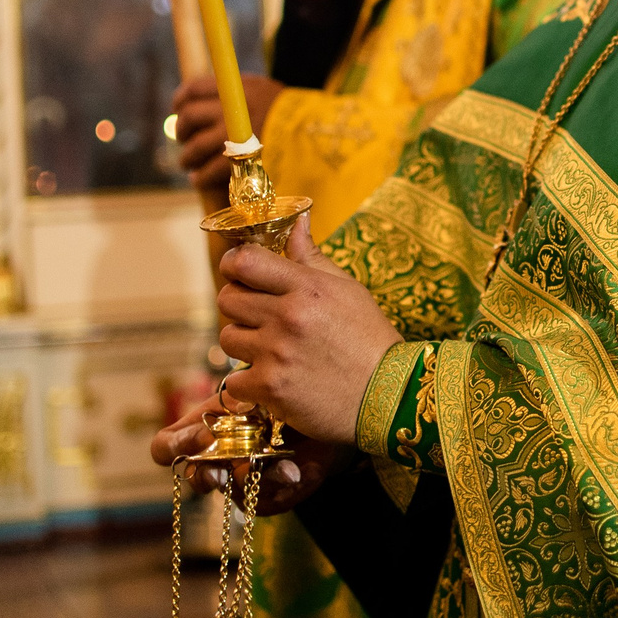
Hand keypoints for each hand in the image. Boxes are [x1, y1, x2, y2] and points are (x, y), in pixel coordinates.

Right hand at [149, 393, 353, 515]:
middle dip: (208, 472)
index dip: (174, 447)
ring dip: (251, 477)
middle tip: (221, 465)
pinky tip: (296, 469)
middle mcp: (217, 462)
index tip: (198, 438)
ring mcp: (242, 483)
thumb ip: (227, 404)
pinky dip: (283, 483)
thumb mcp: (249, 391)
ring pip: (235, 493)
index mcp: (202, 433)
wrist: (320, 410)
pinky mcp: (273, 496)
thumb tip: (211, 426)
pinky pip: (269, 501)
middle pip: (197, 477)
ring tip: (275, 465)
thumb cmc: (276, 396)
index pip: (166, 447)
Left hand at [172, 74, 283, 189]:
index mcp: (236, 89)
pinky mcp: (242, 161)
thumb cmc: (283, 113)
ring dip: (186, 158)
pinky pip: (210, 171)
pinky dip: (200, 178)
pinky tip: (198, 180)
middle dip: (181, 130)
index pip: (194, 88)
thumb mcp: (258, 89)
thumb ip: (231, 94)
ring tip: (187, 164)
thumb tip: (192, 108)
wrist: (310, 133)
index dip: (180, 99)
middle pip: (190, 116)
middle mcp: (233, 109)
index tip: (177, 108)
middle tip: (183, 139)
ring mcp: (237, 136)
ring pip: (196, 147)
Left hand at [216, 215, 400, 444]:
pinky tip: (273, 381)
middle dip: (238, 306)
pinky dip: (248, 384)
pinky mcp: (270, 388)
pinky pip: (233, 380)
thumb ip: (313, 257)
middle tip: (260, 318)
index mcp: (307, 287)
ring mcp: (277, 353)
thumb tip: (297, 221)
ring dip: (244, 344)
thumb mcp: (348, 290)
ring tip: (271, 351)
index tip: (238, 275)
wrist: (389, 397)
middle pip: (227, 299)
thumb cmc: (369, 339)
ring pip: (227, 338)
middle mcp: (288, 316)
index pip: (243, 262)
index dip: (233, 266)